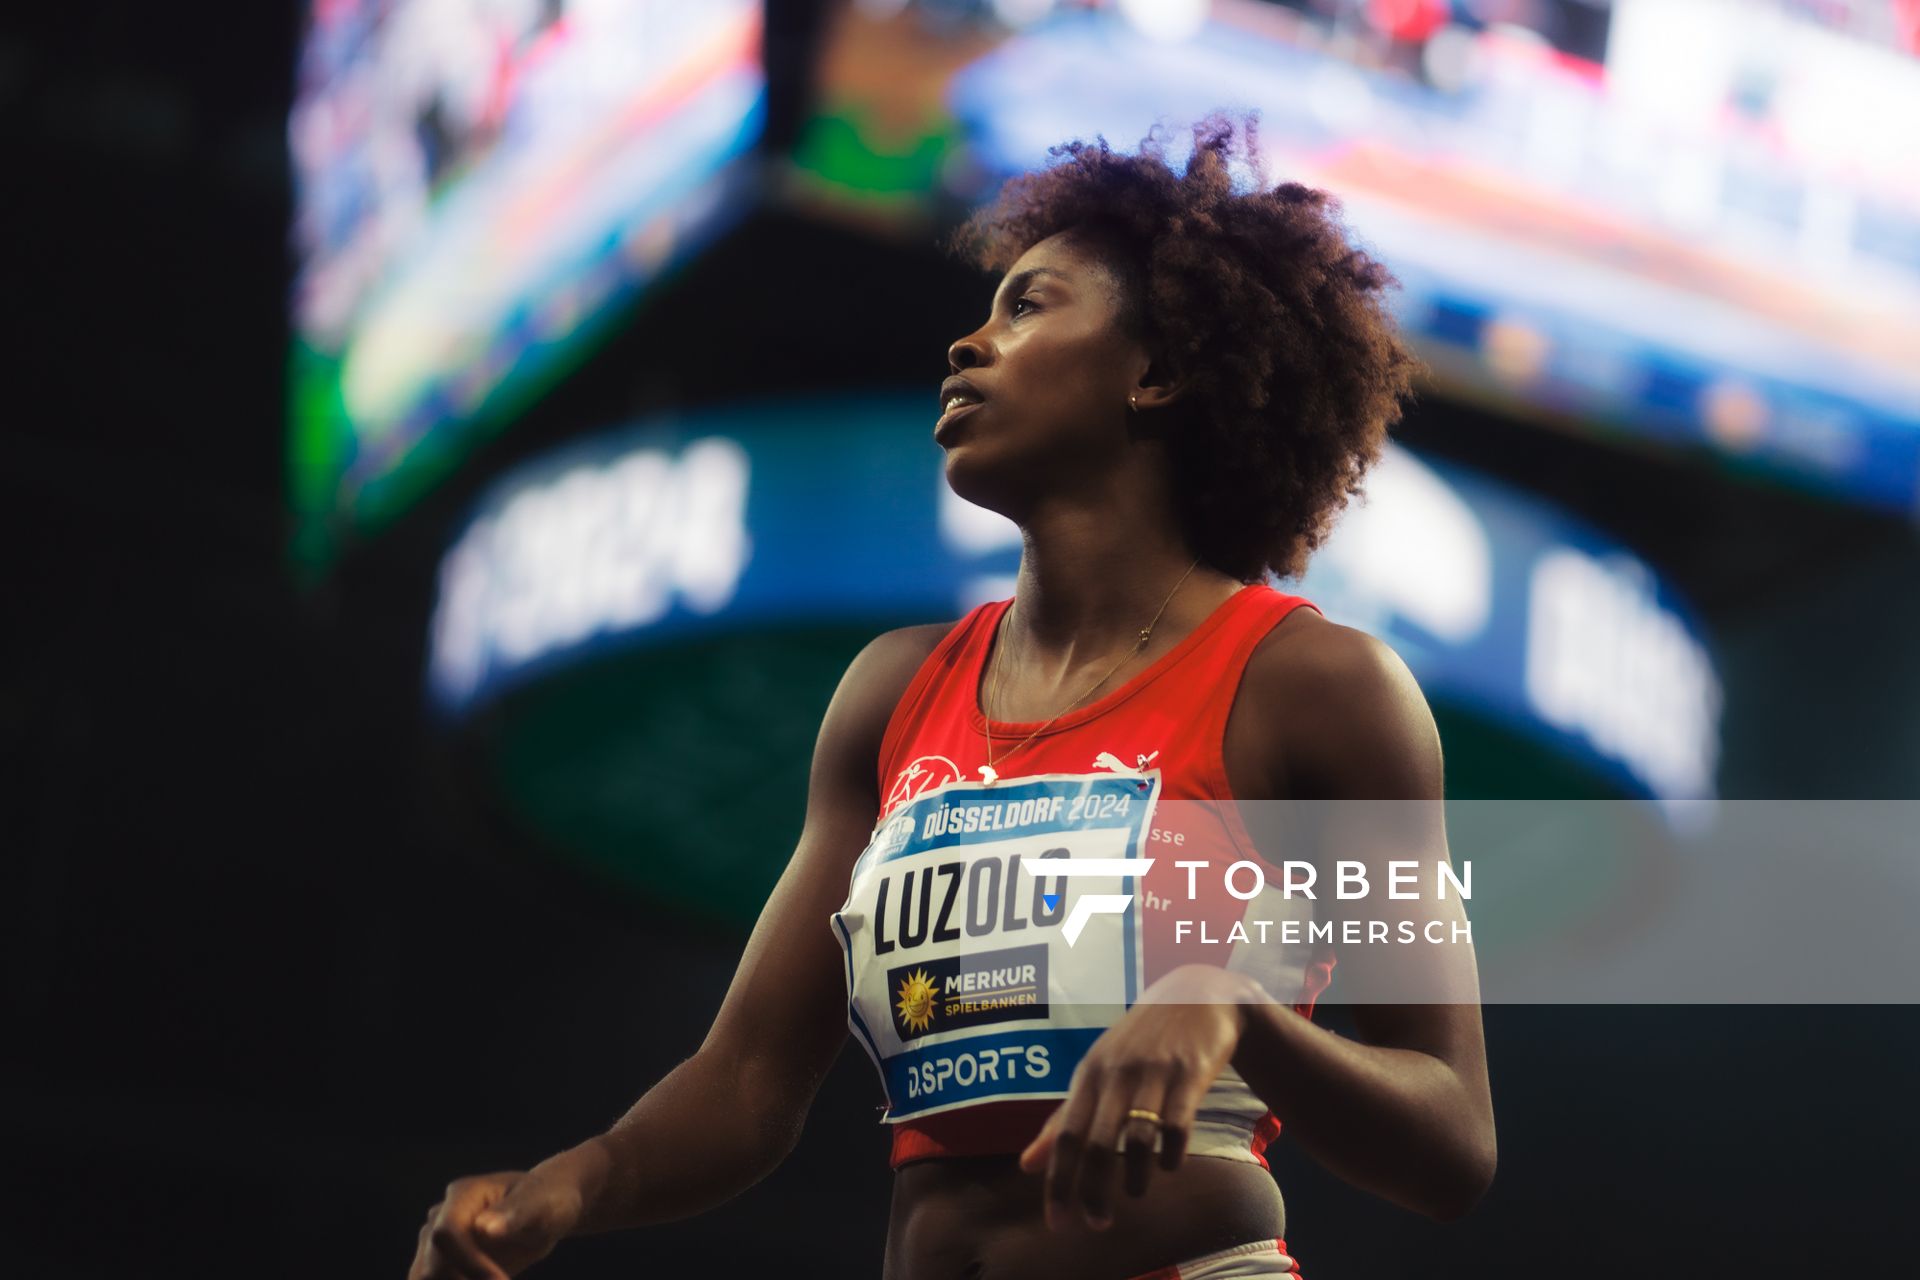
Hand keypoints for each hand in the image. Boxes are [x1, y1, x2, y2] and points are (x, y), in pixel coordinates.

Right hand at [407, 1167, 581, 1279]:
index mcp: (462, 1195)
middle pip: (432, 1267)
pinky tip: (500, 1279)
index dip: (469, 1263)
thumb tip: (483, 1227)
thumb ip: (514, 1212)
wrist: (543, 1212)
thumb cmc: (545, 1200)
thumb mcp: (539, 1203)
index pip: (446, 1233)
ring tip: (502, 1278)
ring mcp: (434, 1243)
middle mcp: (439, 1217)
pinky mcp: (440, 1266)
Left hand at [1017, 964, 1268, 1230]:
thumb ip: (1064, 1118)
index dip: (1058, 1182)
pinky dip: (1171, 1155)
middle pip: (1097, 1144)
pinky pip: (1177, 1126)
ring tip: (1135, 1194)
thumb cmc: (1139, 1042)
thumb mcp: (1097, 1071)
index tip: (1058, 1223)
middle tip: (1097, 1224)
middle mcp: (1116, 1073)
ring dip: (1136, 1177)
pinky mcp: (1189, 1074)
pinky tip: (1169, 1166)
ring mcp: (1153, 1073)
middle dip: (1094, 1192)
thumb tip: (1025, 1165)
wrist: (1198, 996)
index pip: (1065, 1137)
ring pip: (1137, 1138)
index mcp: (1089, 1074)